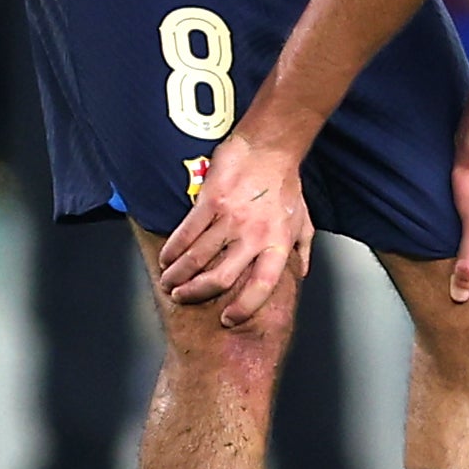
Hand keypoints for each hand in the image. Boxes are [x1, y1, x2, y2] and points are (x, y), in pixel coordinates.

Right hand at [157, 135, 309, 330]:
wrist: (269, 149)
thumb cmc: (286, 185)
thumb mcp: (302, 222)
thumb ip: (301, 251)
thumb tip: (299, 274)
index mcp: (277, 245)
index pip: (261, 286)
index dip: (243, 308)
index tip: (228, 319)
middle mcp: (253, 236)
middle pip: (221, 277)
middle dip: (196, 293)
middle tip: (182, 298)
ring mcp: (231, 219)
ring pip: (198, 257)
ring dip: (178, 274)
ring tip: (168, 282)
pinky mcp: (210, 201)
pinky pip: (187, 232)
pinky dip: (173, 249)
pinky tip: (165, 258)